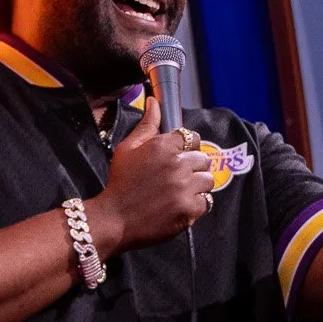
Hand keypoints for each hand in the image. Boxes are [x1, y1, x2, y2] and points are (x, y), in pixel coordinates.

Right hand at [84, 96, 212, 253]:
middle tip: (176, 178)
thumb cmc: (120, 182)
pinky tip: (179, 206)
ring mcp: (185, 187)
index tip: (179, 158)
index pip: (192, 137)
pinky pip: (206, 202)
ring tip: (179, 193)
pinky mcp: (189, 208)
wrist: (114, 219)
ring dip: (197, 186)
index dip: (187, 148)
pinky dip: (196, 205)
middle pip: (203, 159)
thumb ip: (146, 125)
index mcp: (163, 146)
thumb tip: (154, 102)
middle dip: (193, 167)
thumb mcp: (127, 149)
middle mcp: (177, 164)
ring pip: (208, 180)